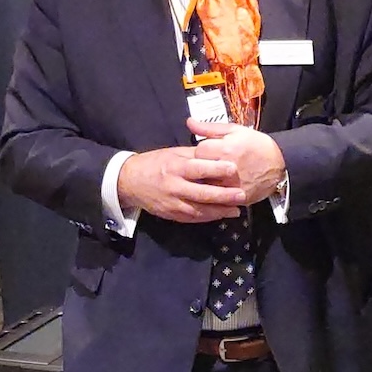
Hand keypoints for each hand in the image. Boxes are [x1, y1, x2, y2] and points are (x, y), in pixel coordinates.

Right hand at [117, 145, 249, 223]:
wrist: (129, 181)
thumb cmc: (154, 163)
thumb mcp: (173, 153)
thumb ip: (195, 155)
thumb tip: (217, 152)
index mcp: (175, 167)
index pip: (199, 169)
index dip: (217, 169)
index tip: (234, 168)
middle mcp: (174, 186)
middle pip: (202, 194)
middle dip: (223, 196)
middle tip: (242, 196)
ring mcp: (172, 203)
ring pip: (199, 210)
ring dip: (219, 211)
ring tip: (236, 210)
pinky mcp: (171, 214)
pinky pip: (192, 218)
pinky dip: (207, 218)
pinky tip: (220, 215)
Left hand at [187, 118, 286, 204]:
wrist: (281, 164)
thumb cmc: (259, 146)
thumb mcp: (235, 130)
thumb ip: (209, 128)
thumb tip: (190, 123)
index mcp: (225, 149)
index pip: (199, 151)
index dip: (203, 150)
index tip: (209, 150)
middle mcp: (227, 169)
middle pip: (200, 170)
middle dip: (203, 166)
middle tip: (211, 163)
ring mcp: (232, 186)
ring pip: (207, 186)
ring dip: (208, 180)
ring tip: (216, 175)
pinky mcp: (238, 198)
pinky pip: (219, 199)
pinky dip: (218, 193)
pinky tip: (223, 186)